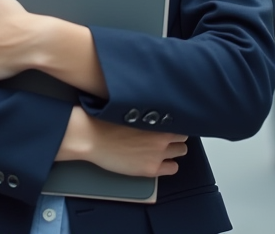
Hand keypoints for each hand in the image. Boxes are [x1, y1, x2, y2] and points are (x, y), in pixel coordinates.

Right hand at [57, 107, 186, 177]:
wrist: (91, 137)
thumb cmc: (106, 120)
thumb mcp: (131, 108)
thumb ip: (149, 110)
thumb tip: (159, 106)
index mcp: (158, 118)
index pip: (182, 120)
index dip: (175, 122)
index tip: (170, 123)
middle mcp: (162, 136)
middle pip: (183, 136)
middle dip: (175, 136)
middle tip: (164, 137)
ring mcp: (158, 154)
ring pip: (181, 151)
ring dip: (173, 150)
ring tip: (161, 149)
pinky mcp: (151, 169)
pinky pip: (173, 168)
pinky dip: (168, 165)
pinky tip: (159, 161)